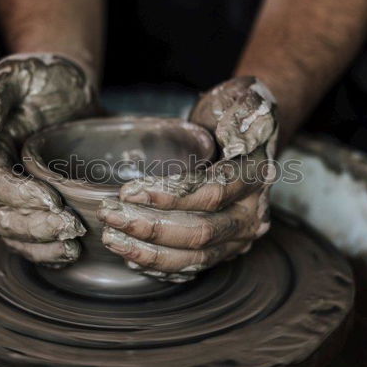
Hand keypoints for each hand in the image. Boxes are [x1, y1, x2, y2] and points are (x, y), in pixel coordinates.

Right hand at [0, 54, 96, 266]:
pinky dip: (50, 252)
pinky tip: (71, 254)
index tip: (52, 200)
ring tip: (72, 247)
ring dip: (42, 246)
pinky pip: (37, 238)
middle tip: (71, 227)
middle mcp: (4, 177)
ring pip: (18, 234)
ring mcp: (24, 194)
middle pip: (4, 216)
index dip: (19, 196)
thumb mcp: (17, 72)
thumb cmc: (42, 76)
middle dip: (35, 227)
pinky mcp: (46, 203)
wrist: (71, 84)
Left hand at [97, 76, 277, 281]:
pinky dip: (161, 266)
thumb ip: (243, 110)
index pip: (213, 193)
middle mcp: (252, 213)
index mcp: (256, 176)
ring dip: (150, 252)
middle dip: (151, 227)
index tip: (129, 190)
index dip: (170, 195)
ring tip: (113, 238)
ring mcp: (238, 236)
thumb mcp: (241, 99)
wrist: (243, 135)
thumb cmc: (233, 114)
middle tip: (111, 215)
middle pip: (202, 231)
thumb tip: (238, 128)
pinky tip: (131, 257)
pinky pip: (193, 267)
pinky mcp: (223, 249)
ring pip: (196, 256)